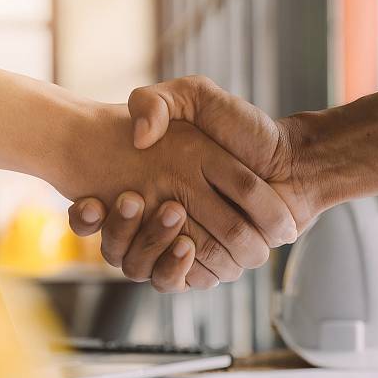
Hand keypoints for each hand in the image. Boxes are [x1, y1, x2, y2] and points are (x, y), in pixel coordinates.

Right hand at [70, 78, 316, 286]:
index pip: (97, 214)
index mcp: (148, 186)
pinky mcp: (203, 267)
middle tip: (128, 200)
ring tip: (169, 214)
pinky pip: (175, 281)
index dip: (85, 216)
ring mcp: (180, 246)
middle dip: (118, 227)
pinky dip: (177, 267)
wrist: (293, 162)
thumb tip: (136, 138)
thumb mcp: (196, 96)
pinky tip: (185, 243)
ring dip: (149, 242)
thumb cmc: (245, 128)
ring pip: (142, 266)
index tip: (88, 202)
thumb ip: (156, 102)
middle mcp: (159, 220)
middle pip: (118, 245)